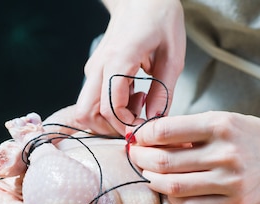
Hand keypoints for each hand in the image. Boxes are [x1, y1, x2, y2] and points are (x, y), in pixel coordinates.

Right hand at [75, 0, 185, 134]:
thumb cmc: (160, 20)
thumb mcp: (172, 56)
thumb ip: (164, 91)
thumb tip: (155, 119)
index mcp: (117, 60)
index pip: (111, 108)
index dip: (129, 125)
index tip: (148, 125)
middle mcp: (98, 67)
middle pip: (86, 114)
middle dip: (112, 128)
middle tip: (138, 120)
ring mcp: (94, 70)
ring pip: (86, 110)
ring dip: (111, 118)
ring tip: (139, 103)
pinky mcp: (96, 72)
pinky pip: (95, 100)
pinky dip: (113, 108)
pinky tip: (136, 94)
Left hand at [128, 111, 259, 203]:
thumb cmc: (251, 136)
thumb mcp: (224, 121)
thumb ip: (190, 130)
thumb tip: (148, 137)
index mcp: (220, 125)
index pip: (166, 130)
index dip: (144, 136)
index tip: (138, 137)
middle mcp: (225, 153)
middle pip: (164, 161)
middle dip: (141, 159)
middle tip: (136, 156)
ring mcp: (230, 182)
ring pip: (173, 187)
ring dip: (153, 180)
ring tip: (150, 174)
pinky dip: (173, 198)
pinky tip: (171, 190)